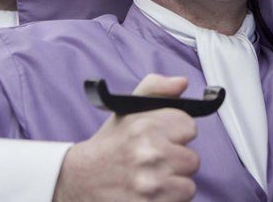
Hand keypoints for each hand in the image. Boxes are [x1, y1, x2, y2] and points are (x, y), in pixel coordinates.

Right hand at [54, 74, 199, 201]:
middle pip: (192, 159)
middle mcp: (150, 155)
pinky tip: (150, 194)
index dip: (176, 133)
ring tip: (152, 178)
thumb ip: (156, 88)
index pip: (189, 127)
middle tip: (154, 162)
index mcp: (145, 127)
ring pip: (188, 186)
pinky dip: (167, 200)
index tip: (163, 138)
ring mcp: (151, 185)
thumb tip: (182, 82)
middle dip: (175, 161)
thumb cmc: (109, 146)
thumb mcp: (126, 109)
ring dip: (173, 185)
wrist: (79, 181)